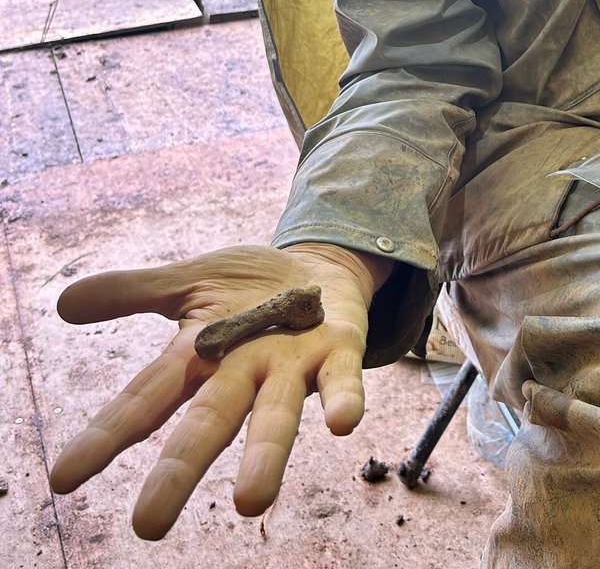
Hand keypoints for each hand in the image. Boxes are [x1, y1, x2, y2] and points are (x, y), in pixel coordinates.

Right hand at [49, 243, 390, 539]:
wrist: (322, 268)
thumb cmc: (249, 289)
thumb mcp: (188, 282)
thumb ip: (132, 292)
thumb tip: (62, 303)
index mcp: (200, 355)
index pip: (147, 398)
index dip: (108, 434)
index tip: (65, 478)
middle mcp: (243, 373)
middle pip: (208, 423)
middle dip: (180, 469)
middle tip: (148, 525)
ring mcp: (292, 368)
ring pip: (276, 418)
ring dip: (266, 458)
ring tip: (251, 502)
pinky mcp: (339, 352)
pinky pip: (342, 381)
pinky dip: (344, 400)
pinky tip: (343, 425)